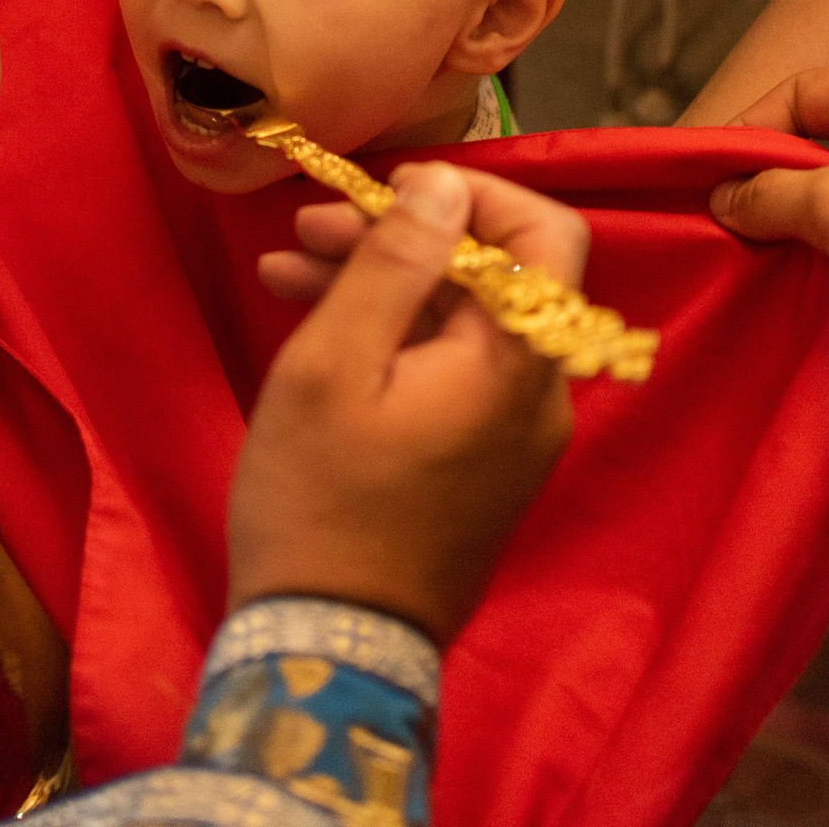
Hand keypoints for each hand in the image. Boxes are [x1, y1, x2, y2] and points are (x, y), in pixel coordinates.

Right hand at [229, 162, 578, 644]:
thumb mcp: (335, 364)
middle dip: (402, 237)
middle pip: (494, 278)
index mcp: (517, 362)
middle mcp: (538, 396)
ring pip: (462, 325)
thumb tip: (443, 182)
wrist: (329, 646)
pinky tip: (315, 329)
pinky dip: (393, 340)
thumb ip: (393, 263)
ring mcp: (514, 439)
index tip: (388, 187)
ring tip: (283, 272)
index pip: (545, 233)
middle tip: (306, 228)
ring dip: (384, 287)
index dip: (473, 192)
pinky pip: (452, 375)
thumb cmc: (321, 500)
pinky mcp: (483, 469)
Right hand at [708, 68, 828, 299]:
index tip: (708, 173)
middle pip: (817, 149)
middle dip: (768, 185)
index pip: (803, 93)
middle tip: (723, 225)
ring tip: (756, 265)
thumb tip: (724, 198)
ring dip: (798, 230)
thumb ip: (774, 196)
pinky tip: (805, 290)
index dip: (751, 125)